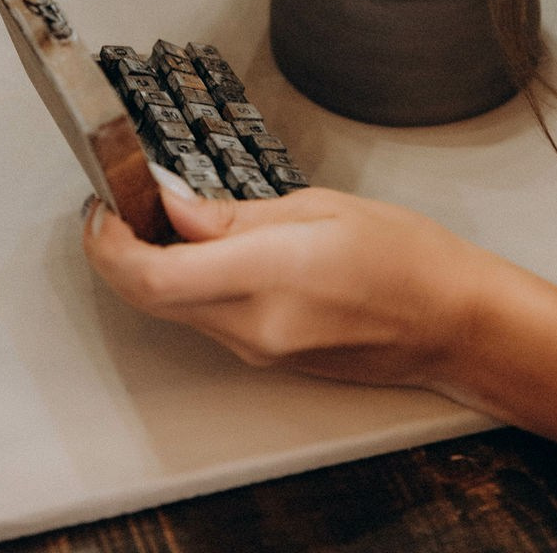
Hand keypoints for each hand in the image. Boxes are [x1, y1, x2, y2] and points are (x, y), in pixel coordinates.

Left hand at [83, 179, 477, 388]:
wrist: (454, 322)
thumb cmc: (406, 256)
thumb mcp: (319, 207)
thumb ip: (234, 214)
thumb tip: (170, 203)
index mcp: (269, 277)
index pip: (154, 276)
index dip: (109, 243)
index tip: (102, 204)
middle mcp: (255, 326)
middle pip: (149, 298)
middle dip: (117, 249)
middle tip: (117, 199)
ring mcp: (259, 350)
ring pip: (172, 309)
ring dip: (147, 264)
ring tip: (156, 212)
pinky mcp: (266, 358)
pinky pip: (203, 318)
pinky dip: (183, 281)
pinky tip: (196, 245)